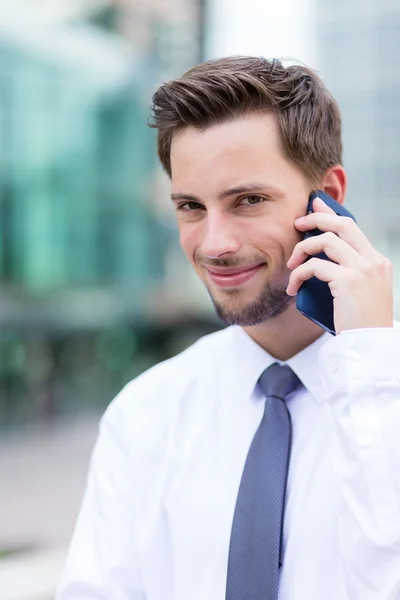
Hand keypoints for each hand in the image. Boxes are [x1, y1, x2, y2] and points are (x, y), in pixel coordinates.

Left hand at [286, 197, 393, 333]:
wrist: (369, 347)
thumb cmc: (358, 324)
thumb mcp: (358, 293)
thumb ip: (347, 273)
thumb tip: (319, 260)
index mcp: (377, 262)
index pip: (352, 227)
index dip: (330, 214)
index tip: (313, 206)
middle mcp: (373, 261)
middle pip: (341, 224)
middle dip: (315, 219)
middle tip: (296, 225)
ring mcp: (363, 270)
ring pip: (325, 241)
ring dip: (302, 250)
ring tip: (291, 266)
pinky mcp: (348, 282)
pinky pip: (314, 266)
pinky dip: (298, 274)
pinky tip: (292, 287)